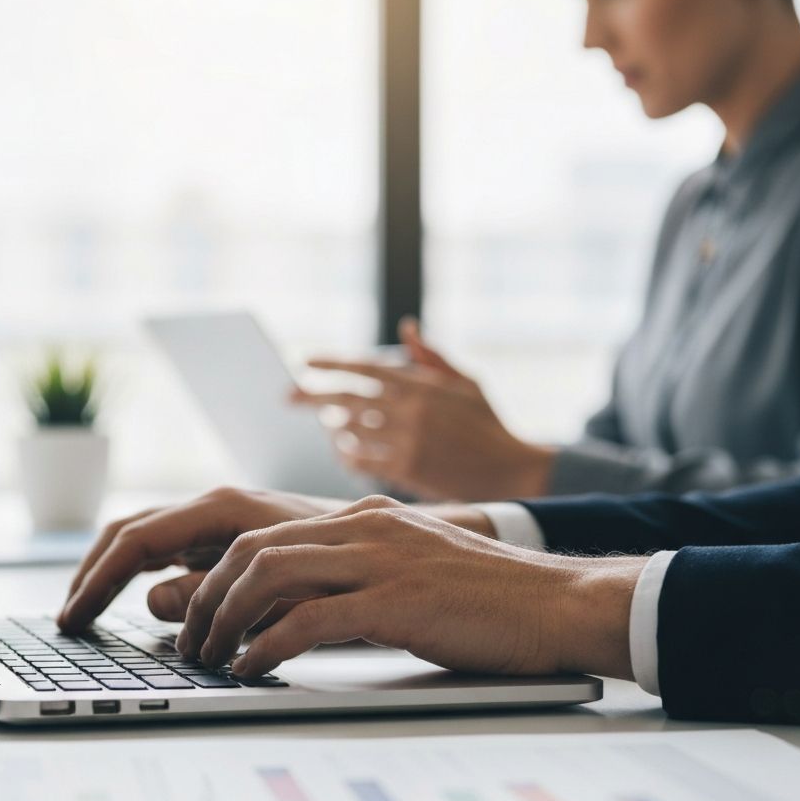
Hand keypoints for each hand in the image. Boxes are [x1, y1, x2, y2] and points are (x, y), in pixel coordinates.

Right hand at [57, 489, 344, 632]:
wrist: (386, 542)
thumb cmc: (342, 562)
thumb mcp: (283, 585)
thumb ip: (217, 591)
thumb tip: (151, 601)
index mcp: (222, 510)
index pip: (137, 540)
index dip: (99, 581)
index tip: (74, 618)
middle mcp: (215, 508)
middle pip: (132, 533)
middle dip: (95, 573)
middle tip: (69, 619)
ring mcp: (220, 520)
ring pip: (148, 539)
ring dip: (114, 573)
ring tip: (88, 613)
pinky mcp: (229, 536)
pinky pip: (171, 550)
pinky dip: (143, 573)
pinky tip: (137, 601)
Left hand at [176, 494, 640, 680]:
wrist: (558, 600)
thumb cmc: (487, 598)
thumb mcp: (412, 570)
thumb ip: (358, 576)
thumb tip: (299, 609)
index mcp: (365, 520)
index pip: (266, 535)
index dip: (218, 574)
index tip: (202, 613)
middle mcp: (365, 529)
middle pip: (254, 549)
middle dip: (208, 596)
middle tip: (193, 640)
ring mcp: (381, 560)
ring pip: (270, 574)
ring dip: (226, 620)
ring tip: (212, 657)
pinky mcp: (397, 601)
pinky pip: (309, 618)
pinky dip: (268, 644)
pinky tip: (252, 668)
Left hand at [290, 318, 555, 500]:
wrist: (512, 471)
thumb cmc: (489, 424)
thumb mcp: (468, 383)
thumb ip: (432, 357)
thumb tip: (406, 328)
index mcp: (423, 384)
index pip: (366, 367)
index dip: (331, 362)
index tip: (305, 361)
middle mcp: (411, 410)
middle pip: (346, 398)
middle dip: (311, 396)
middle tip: (288, 396)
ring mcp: (407, 440)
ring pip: (350, 430)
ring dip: (332, 426)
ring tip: (325, 425)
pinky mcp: (407, 470)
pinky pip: (362, 460)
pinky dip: (347, 454)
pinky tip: (343, 451)